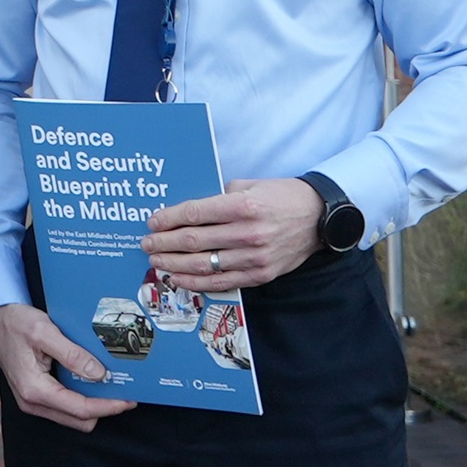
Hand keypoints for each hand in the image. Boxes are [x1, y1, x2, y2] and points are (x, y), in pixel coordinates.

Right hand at [0, 302, 135, 430]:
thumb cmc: (14, 322)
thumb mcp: (45, 332)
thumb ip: (72, 355)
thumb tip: (98, 374)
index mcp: (34, 389)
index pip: (80, 409)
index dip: (108, 407)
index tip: (128, 400)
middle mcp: (31, 402)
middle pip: (78, 420)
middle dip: (102, 408)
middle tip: (122, 391)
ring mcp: (31, 401)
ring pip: (72, 416)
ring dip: (92, 404)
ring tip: (109, 385)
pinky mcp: (34, 394)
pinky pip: (64, 406)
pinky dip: (80, 398)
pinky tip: (89, 380)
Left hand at [141, 176, 321, 293]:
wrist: (320, 218)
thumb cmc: (283, 197)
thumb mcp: (251, 185)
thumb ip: (220, 195)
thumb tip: (190, 209)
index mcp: (243, 206)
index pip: (196, 213)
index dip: (169, 219)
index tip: (152, 222)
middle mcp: (248, 233)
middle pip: (195, 241)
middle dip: (164, 243)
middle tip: (146, 243)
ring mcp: (254, 258)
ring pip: (203, 265)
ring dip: (174, 264)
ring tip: (156, 261)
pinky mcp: (260, 275)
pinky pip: (222, 282)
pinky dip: (196, 282)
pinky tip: (178, 278)